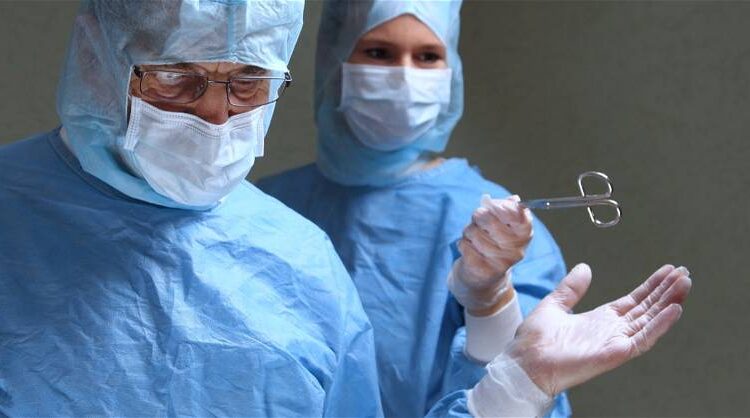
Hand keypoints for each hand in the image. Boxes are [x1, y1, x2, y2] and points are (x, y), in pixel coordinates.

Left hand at [449, 195, 532, 315]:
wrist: (484, 277)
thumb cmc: (494, 243)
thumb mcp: (505, 226)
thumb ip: (508, 210)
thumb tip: (514, 199)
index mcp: (525, 234)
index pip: (516, 212)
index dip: (499, 205)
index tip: (492, 205)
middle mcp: (516, 250)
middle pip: (488, 218)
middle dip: (478, 216)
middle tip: (478, 220)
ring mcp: (501, 262)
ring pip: (473, 231)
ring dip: (469, 231)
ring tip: (474, 239)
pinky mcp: (483, 270)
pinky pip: (464, 244)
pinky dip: (463, 244)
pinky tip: (470, 250)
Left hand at [507, 263, 691, 395]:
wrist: (525, 361)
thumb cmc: (535, 340)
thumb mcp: (555, 304)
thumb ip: (571, 288)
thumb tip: (585, 267)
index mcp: (600, 319)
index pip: (634, 300)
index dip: (652, 286)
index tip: (668, 270)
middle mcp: (612, 330)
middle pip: (647, 308)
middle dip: (666, 290)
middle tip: (684, 272)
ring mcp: (615, 342)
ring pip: (650, 320)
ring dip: (669, 302)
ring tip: (685, 284)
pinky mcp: (615, 353)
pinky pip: (643, 339)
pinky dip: (660, 325)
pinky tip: (674, 310)